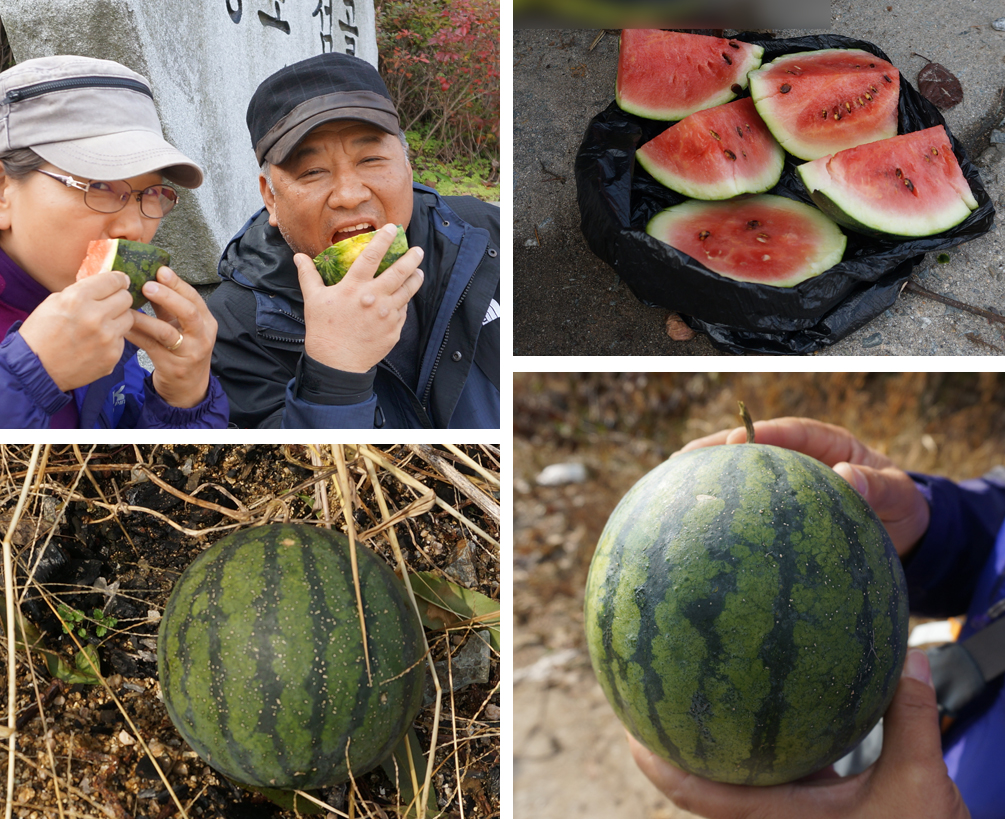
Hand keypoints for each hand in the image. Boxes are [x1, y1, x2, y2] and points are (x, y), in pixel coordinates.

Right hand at [18, 271, 134, 391]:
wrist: (36, 368)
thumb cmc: (41, 333)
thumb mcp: (55, 302)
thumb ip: (82, 291)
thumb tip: (106, 284)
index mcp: (78, 298)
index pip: (114, 280)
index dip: (118, 280)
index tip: (120, 282)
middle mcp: (96, 316)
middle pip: (126, 298)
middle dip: (119, 299)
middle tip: (110, 304)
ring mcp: (107, 337)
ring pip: (129, 318)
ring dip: (118, 319)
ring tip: (101, 325)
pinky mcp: (113, 355)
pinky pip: (122, 339)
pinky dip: (113, 339)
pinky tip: (96, 343)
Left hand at [126, 266, 216, 407]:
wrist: (189, 386)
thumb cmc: (183, 350)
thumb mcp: (182, 327)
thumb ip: (169, 307)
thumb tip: (148, 278)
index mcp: (206, 322)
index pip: (194, 298)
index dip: (177, 283)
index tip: (160, 270)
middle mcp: (202, 336)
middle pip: (189, 313)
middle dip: (168, 297)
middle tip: (147, 285)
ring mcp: (189, 353)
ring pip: (168, 332)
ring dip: (146, 319)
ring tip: (128, 308)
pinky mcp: (173, 366)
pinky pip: (151, 347)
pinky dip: (136, 335)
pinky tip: (123, 327)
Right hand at [296, 223, 424, 372]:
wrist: (337, 363)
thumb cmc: (323, 330)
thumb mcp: (313, 299)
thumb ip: (308, 275)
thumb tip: (299, 256)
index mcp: (354, 287)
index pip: (372, 256)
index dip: (384, 240)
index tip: (394, 229)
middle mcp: (374, 298)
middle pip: (398, 272)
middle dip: (411, 258)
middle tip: (418, 250)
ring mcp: (387, 315)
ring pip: (407, 291)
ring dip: (415, 279)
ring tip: (419, 271)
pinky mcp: (394, 329)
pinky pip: (402, 312)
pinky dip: (404, 303)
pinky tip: (405, 298)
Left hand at [628, 650, 969, 818]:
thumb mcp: (920, 782)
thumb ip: (910, 717)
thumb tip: (911, 654)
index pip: (689, 792)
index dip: (650, 758)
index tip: (626, 720)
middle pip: (695, 781)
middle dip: (670, 736)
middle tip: (645, 687)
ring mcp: (785, 815)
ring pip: (731, 778)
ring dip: (711, 740)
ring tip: (694, 687)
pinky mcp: (808, 809)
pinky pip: (768, 772)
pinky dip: (759, 741)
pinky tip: (768, 704)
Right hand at [679, 417, 929, 557]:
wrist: (907, 537)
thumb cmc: (902, 509)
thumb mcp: (898, 496)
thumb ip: (877, 485)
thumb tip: (847, 476)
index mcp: (828, 446)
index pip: (789, 432)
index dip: (760, 434)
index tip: (735, 442)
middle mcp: (801, 460)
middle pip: (752, 449)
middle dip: (714, 451)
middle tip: (681, 460)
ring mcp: (787, 486)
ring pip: (742, 475)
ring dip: (709, 476)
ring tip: (671, 484)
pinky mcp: (779, 510)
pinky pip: (748, 504)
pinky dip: (722, 507)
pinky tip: (692, 518)